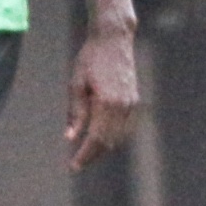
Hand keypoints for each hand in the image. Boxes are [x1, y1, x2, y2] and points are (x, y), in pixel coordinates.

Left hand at [65, 25, 139, 170]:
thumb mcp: (76, 83)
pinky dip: (112, 136)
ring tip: (86, 152)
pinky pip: (124, 127)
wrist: (114, 39)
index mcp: (107, 102)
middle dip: (93, 155)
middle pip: (108, 142)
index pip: (96, 139)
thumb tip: (70, 137)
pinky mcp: (134, 100)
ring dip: (103, 147)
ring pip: (118, 137)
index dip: (85, 155)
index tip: (73, 166)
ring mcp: (132, 104)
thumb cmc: (91, 58)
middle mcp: (123, 106)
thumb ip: (75, 112)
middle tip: (77, 163)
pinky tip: (100, 137)